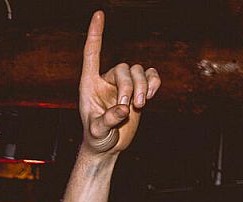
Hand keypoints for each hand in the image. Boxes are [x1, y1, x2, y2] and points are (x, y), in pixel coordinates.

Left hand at [78, 11, 159, 155]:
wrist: (107, 146)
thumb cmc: (96, 138)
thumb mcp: (97, 132)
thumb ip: (107, 120)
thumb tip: (123, 108)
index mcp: (89, 84)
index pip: (92, 53)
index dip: (95, 33)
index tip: (98, 14)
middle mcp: (106, 80)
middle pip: (124, 68)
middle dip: (129, 86)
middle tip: (130, 106)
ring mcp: (123, 84)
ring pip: (138, 71)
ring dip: (143, 86)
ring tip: (140, 106)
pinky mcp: (138, 90)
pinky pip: (150, 75)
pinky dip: (154, 82)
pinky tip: (151, 95)